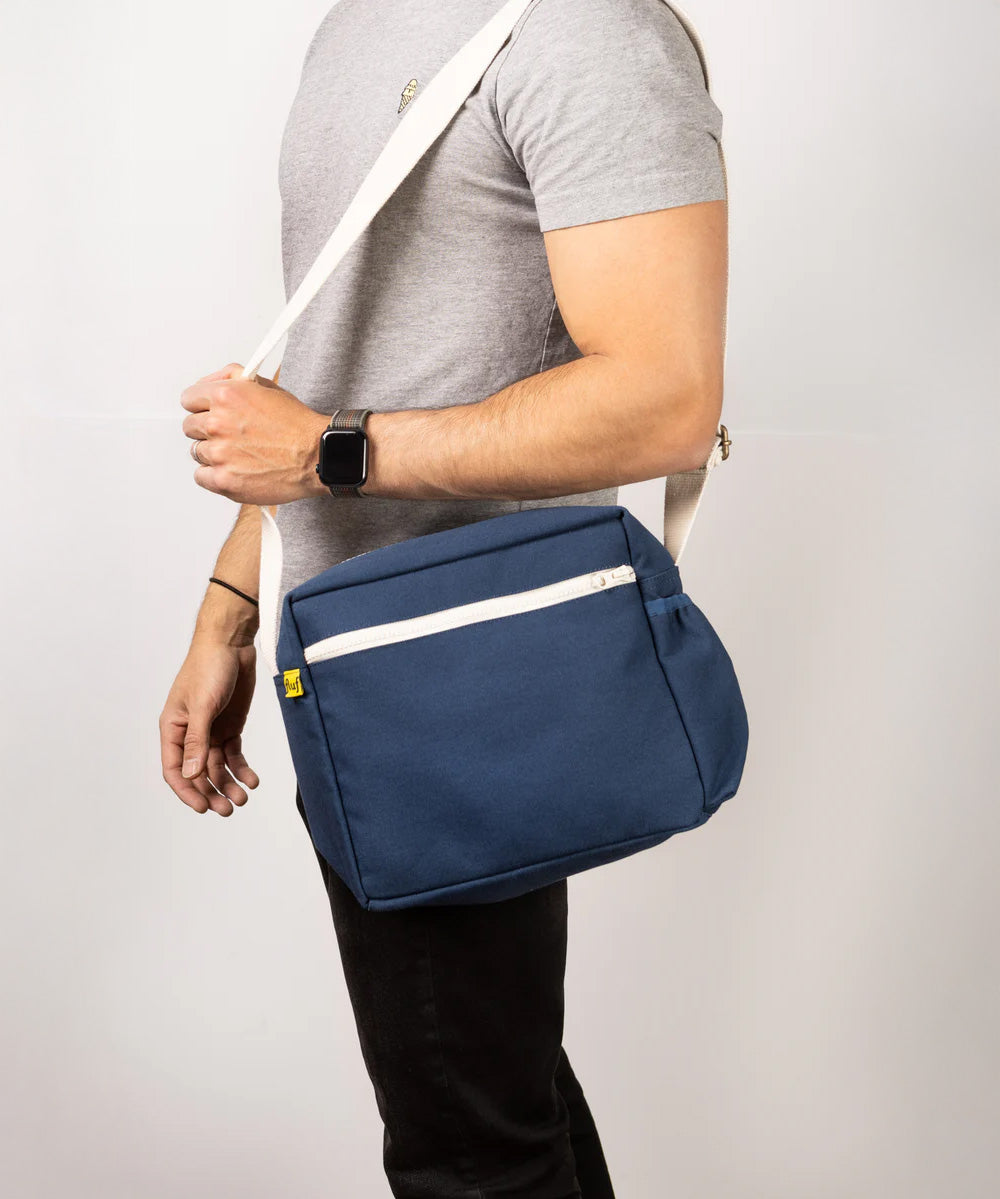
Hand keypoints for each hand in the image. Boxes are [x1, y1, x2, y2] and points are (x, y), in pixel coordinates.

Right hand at [159, 635, 259, 815]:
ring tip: (243, 798)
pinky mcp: (230, 726)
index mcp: (172, 728)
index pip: (174, 769)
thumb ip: (196, 741)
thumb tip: (191, 774)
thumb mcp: (201, 705)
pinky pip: (233, 754)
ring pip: (217, 767)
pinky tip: (252, 779)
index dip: (187, 791)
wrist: (232, 644)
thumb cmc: (208, 667)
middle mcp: (189, 733)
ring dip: (228, 783)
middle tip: (229, 809)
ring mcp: (210, 731)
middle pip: (197, 773)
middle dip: (212, 792)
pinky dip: (241, 768)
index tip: (204, 807)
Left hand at [181, 363, 328, 504]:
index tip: (209, 413)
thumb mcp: (265, 386)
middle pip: (190, 427)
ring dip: (213, 453)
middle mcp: (217, 424)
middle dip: (207, 430)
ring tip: (238, 454)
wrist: (316, 456)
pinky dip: (214, 475)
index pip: (188, 399)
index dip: (201, 406)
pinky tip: (234, 469)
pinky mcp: (224, 480)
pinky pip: (200, 476)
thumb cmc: (296, 424)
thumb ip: (232, 378)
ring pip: (196, 452)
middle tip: (230, 435)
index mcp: (225, 396)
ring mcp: (219, 454)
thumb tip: (211, 382)